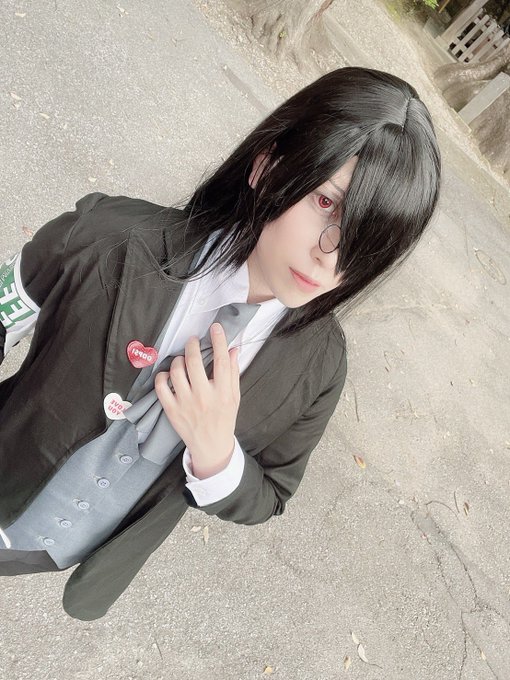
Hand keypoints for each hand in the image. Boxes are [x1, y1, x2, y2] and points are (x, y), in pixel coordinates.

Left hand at [154, 323, 239, 477]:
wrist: (211, 446)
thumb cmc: (224, 418)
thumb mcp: (234, 396)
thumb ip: (233, 372)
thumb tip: (233, 349)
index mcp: (223, 393)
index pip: (221, 360)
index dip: (218, 340)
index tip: (215, 328)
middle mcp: (204, 397)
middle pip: (194, 361)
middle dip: (192, 345)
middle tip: (193, 341)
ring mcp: (185, 403)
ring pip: (176, 370)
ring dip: (178, 360)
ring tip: (182, 360)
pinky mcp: (171, 410)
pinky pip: (161, 386)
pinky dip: (162, 376)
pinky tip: (168, 375)